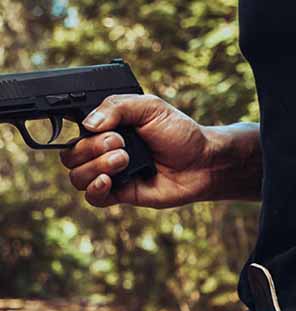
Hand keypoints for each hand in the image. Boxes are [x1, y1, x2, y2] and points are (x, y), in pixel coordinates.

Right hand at [60, 94, 215, 207]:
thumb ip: (116, 106)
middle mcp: (104, 151)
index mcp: (107, 127)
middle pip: (71, 155)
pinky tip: (108, 181)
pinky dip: (95, 189)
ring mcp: (112, 174)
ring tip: (124, 159)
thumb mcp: (149, 107)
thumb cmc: (180, 134)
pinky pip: (94, 198)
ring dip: (95, 166)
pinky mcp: (123, 195)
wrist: (203, 162)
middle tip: (120, 142)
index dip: (73, 129)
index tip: (97, 126)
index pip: (72, 130)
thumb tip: (88, 123)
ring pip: (77, 176)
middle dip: (91, 147)